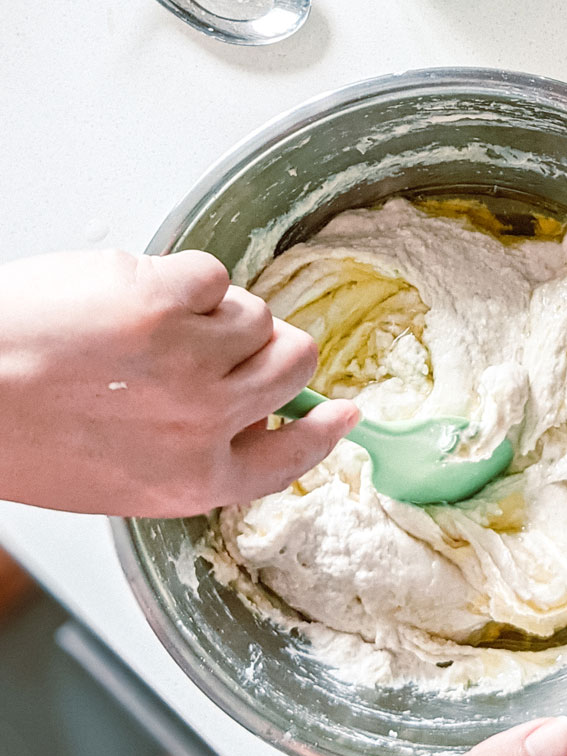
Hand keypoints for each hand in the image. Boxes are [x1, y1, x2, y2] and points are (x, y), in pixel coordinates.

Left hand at [0, 249, 358, 515]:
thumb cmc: (13, 431)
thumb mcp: (113, 474)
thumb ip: (186, 452)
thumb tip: (240, 413)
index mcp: (191, 479)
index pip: (289, 458)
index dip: (324, 431)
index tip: (345, 414)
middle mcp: (205, 424)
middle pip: (294, 365)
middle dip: (270, 346)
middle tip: (225, 338)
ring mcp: (191, 359)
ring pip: (257, 314)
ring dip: (215, 311)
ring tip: (149, 322)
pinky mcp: (167, 299)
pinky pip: (214, 275)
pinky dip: (180, 278)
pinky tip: (130, 296)